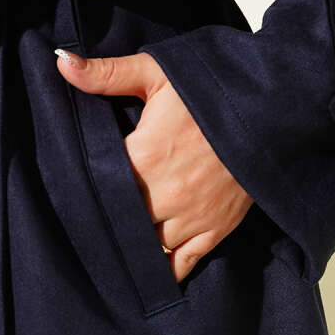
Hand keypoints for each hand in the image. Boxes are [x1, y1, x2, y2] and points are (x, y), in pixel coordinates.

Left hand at [55, 48, 253, 282]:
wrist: (273, 109)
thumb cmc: (211, 90)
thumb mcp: (157, 72)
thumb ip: (107, 73)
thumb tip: (61, 63)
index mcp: (144, 157)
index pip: (99, 186)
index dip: (84, 188)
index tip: (73, 187)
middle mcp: (164, 196)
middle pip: (120, 220)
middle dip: (106, 219)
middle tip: (91, 217)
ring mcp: (191, 218)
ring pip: (146, 246)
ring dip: (132, 242)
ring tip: (115, 240)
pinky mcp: (215, 230)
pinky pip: (182, 263)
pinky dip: (162, 270)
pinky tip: (147, 270)